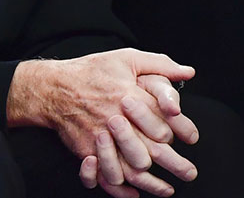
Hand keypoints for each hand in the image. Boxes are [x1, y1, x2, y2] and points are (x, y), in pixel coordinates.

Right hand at [8, 50, 196, 195]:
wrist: (53, 87)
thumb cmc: (91, 71)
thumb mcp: (126, 58)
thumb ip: (159, 64)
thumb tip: (188, 72)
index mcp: (131, 97)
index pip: (166, 122)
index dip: (183, 132)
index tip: (191, 138)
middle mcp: (118, 120)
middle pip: (155, 151)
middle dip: (177, 165)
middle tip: (189, 172)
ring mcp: (101, 138)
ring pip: (133, 169)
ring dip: (153, 183)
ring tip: (168, 189)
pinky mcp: (86, 150)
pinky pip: (106, 176)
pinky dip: (120, 190)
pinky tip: (134, 192)